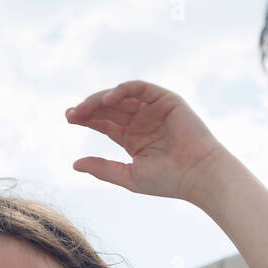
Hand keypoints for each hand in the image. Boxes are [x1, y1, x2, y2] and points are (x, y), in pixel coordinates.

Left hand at [65, 80, 227, 203]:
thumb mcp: (128, 175)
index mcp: (132, 138)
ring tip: (85, 108)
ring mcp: (153, 109)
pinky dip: (123, 90)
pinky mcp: (165, 100)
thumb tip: (74, 164)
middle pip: (109, 108)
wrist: (198, 175)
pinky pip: (140, 88)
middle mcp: (141, 121)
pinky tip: (109, 99)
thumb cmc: (167, 180)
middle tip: (72, 113)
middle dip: (89, 108)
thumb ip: (103, 168)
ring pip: (121, 97)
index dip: (86, 119)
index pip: (104, 123)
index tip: (69, 118)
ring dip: (101, 99)